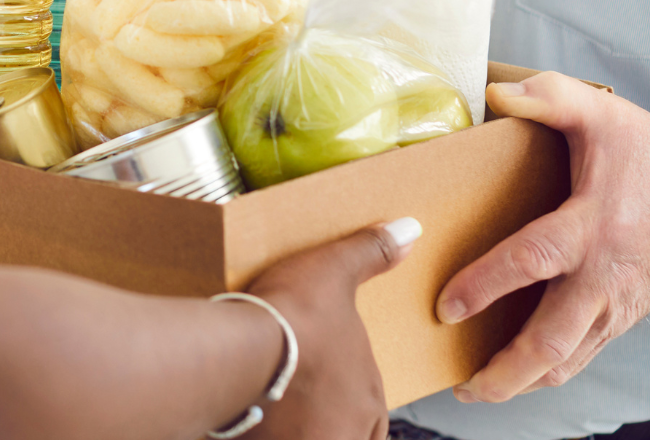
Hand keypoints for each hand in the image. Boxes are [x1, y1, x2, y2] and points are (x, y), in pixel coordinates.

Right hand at [246, 218, 423, 439]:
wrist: (242, 350)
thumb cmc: (290, 320)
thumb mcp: (334, 272)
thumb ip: (370, 253)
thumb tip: (407, 231)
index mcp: (365, 398)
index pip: (375, 418)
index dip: (355, 407)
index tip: (332, 394)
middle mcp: (344, 431)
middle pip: (352, 438)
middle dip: (334, 427)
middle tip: (311, 410)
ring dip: (304, 430)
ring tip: (281, 417)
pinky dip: (264, 432)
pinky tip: (252, 421)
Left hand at [435, 73, 649, 402]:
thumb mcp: (603, 113)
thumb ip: (551, 96)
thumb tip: (495, 94)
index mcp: (591, 226)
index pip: (532, 261)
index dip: (487, 284)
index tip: (447, 306)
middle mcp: (602, 276)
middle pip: (552, 339)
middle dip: (506, 370)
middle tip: (464, 387)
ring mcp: (615, 305)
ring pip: (568, 360)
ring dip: (523, 382)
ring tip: (478, 389)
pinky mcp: (622, 319)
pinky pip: (583, 357)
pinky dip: (549, 373)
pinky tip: (517, 377)